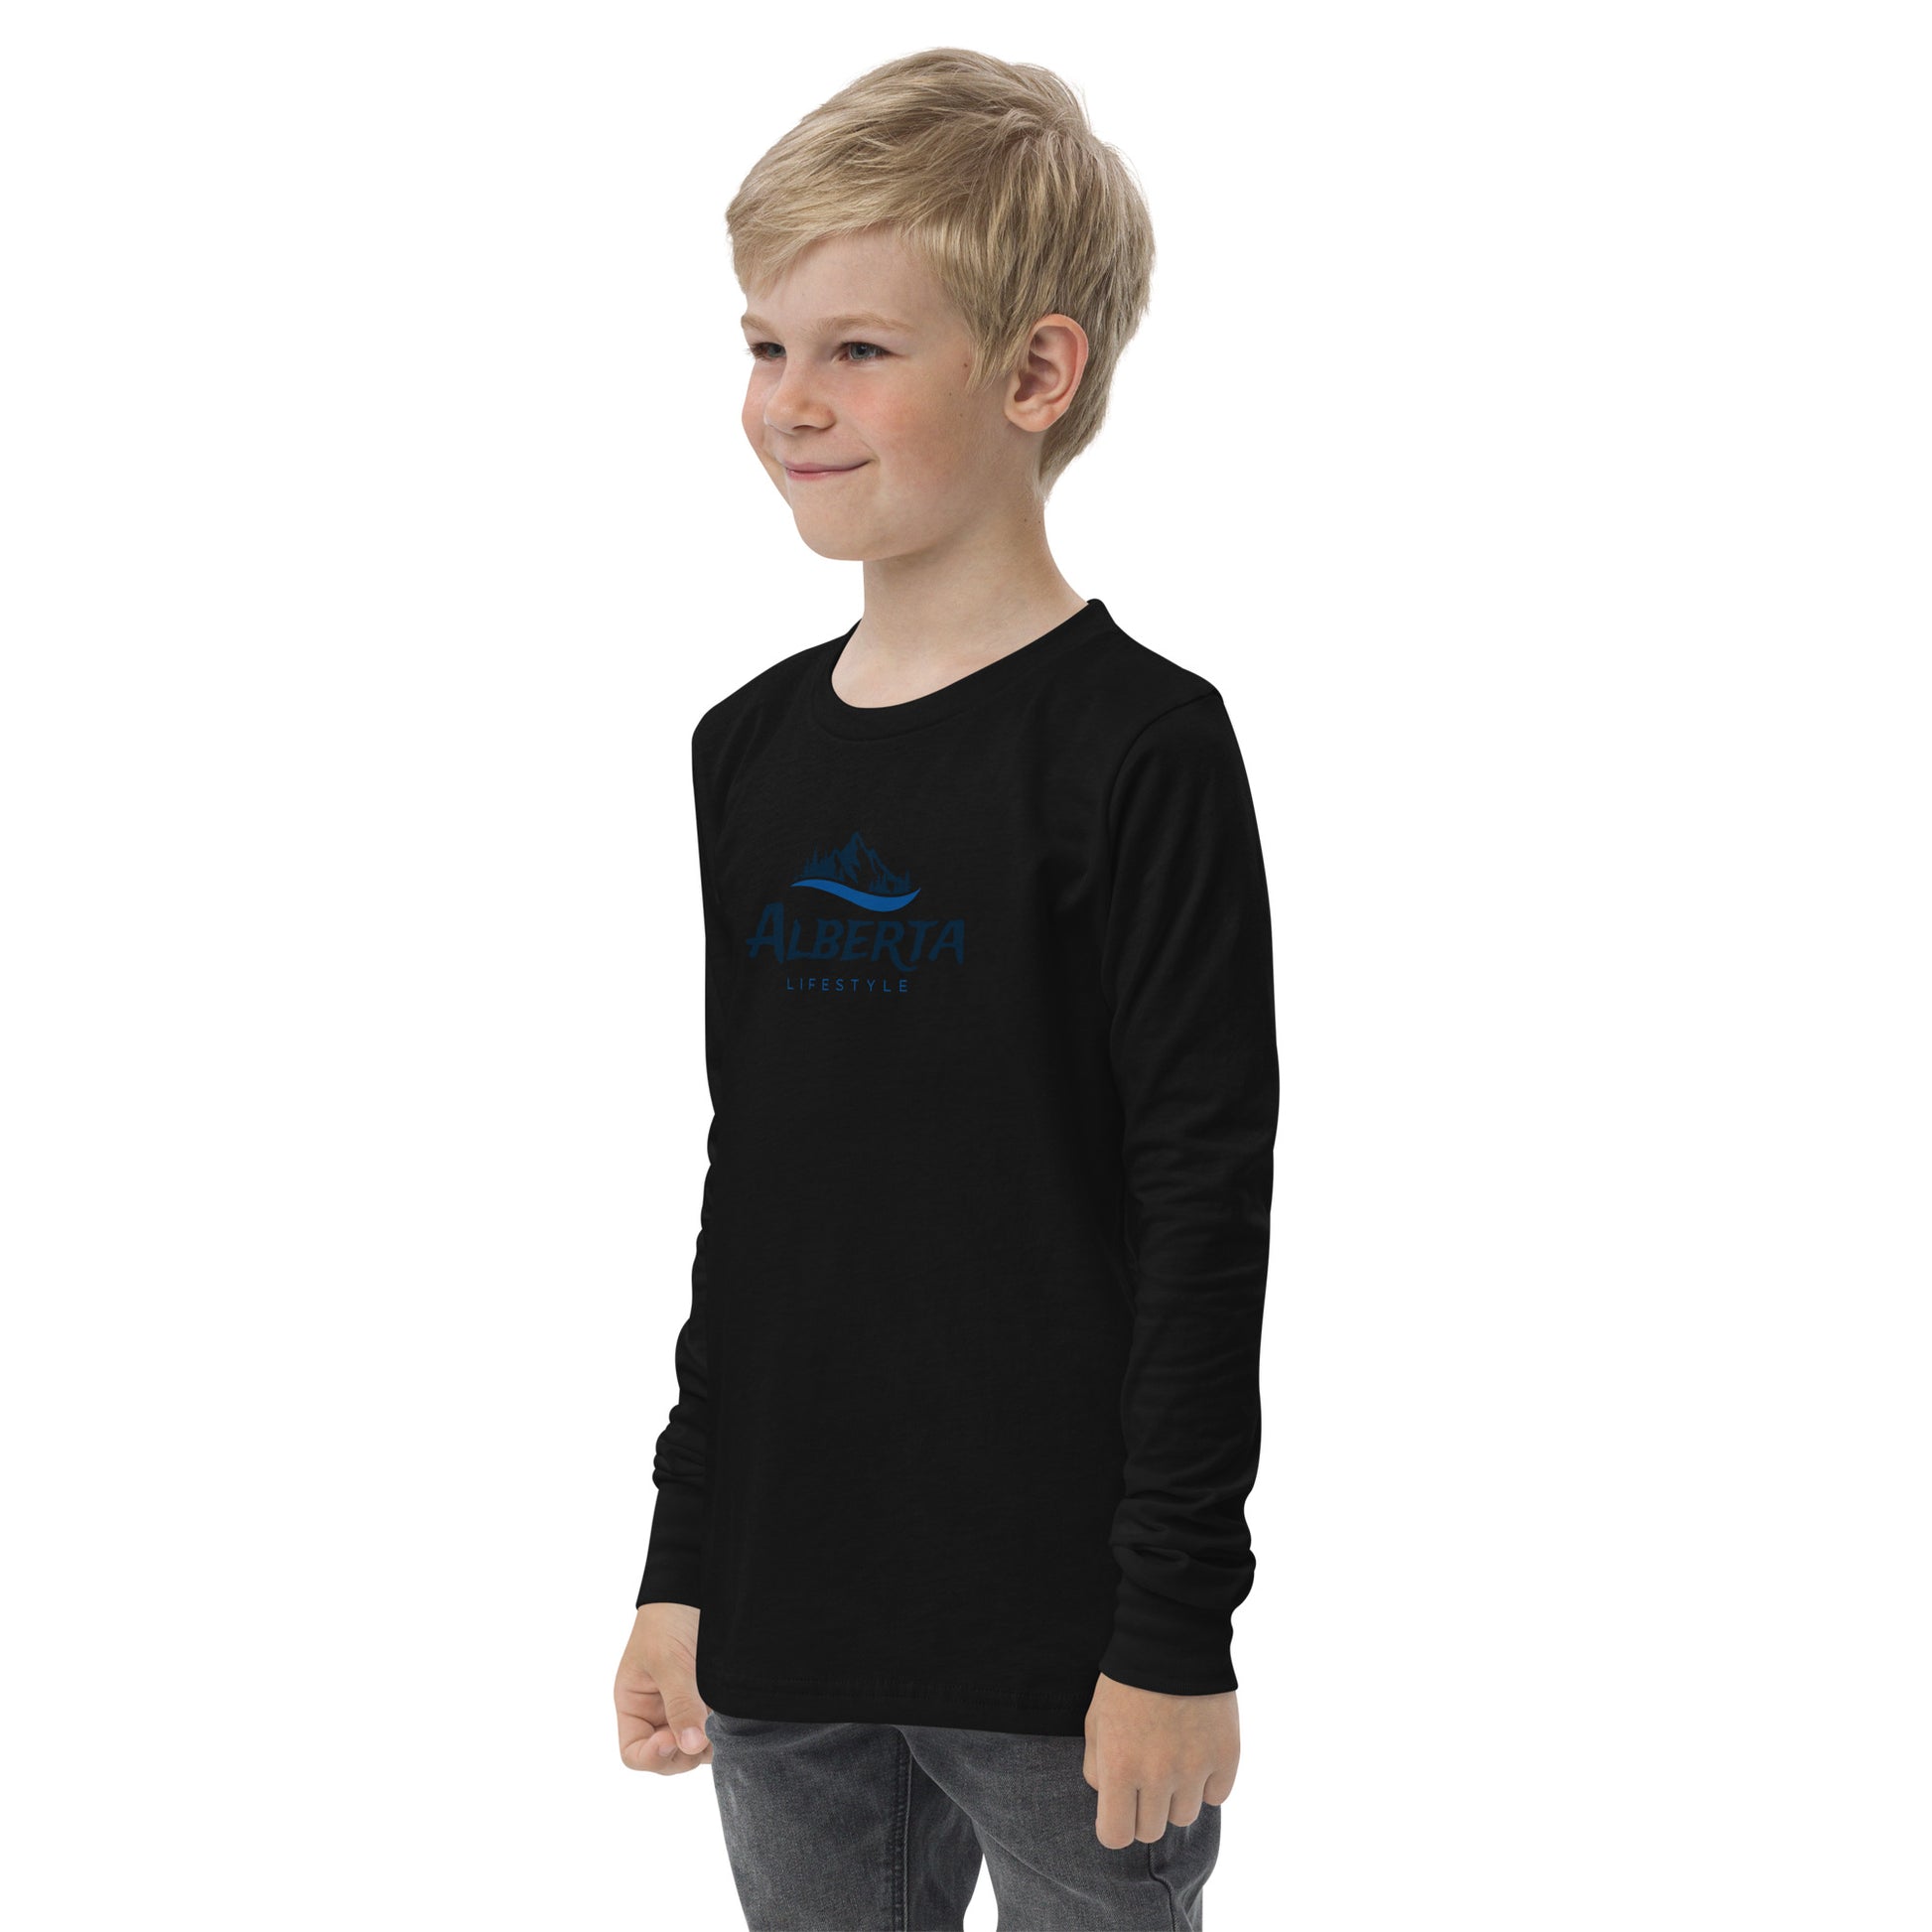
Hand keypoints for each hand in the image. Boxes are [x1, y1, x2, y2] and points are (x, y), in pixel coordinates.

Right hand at [615, 1600, 712, 1773]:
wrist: (695, 1587)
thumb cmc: (669, 1619)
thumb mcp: (669, 1660)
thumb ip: (680, 1703)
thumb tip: (690, 1746)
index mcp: (634, 1705)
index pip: (633, 1753)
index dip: (651, 1757)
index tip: (673, 1741)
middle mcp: (656, 1713)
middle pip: (666, 1759)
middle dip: (683, 1755)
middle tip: (702, 1734)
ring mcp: (684, 1709)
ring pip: (692, 1749)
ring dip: (705, 1745)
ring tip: (718, 1723)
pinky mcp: (708, 1702)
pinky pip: (711, 1730)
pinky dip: (720, 1732)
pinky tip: (729, 1718)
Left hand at [1082, 1671, 1237, 1846]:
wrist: (1172, 1639)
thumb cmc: (1126, 1680)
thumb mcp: (1095, 1721)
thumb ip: (1096, 1768)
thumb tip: (1109, 1799)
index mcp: (1120, 1766)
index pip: (1116, 1836)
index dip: (1114, 1827)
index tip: (1117, 1813)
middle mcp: (1158, 1775)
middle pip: (1151, 1832)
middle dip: (1144, 1811)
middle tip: (1145, 1780)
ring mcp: (1196, 1768)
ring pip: (1185, 1817)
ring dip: (1176, 1797)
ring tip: (1172, 1761)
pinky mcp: (1226, 1756)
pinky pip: (1217, 1796)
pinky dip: (1207, 1783)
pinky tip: (1197, 1754)